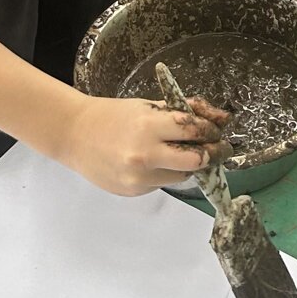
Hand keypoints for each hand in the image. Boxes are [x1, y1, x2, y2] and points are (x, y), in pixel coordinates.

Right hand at [53, 91, 228, 194]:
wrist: (74, 134)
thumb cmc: (112, 115)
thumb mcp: (148, 105)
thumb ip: (185, 110)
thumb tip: (222, 118)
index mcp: (148, 126)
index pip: (194, 131)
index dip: (211, 131)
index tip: (217, 131)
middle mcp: (145, 155)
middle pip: (196, 161)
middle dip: (210, 154)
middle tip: (216, 148)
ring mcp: (138, 178)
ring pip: (181, 176)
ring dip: (188, 165)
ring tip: (181, 152)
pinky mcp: (133, 192)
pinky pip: (161, 183)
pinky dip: (165, 173)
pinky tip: (154, 162)